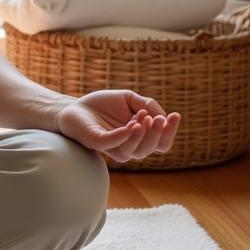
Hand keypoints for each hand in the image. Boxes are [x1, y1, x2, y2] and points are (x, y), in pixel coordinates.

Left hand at [51, 90, 180, 163]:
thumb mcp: (129, 99)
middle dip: (158, 134)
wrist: (74, 106)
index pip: (161, 143)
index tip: (176, 115)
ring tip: (144, 117)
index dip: (170, 132)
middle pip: (151, 148)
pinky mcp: (98, 143)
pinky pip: (114, 143)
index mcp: (139, 138)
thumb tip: (163, 116)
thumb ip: (148, 104)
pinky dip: (125, 136)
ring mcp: (113, 147)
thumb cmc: (102, 106)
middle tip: (158, 119)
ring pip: (135, 151)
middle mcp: (129, 146)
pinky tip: (132, 125)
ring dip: (143, 135)